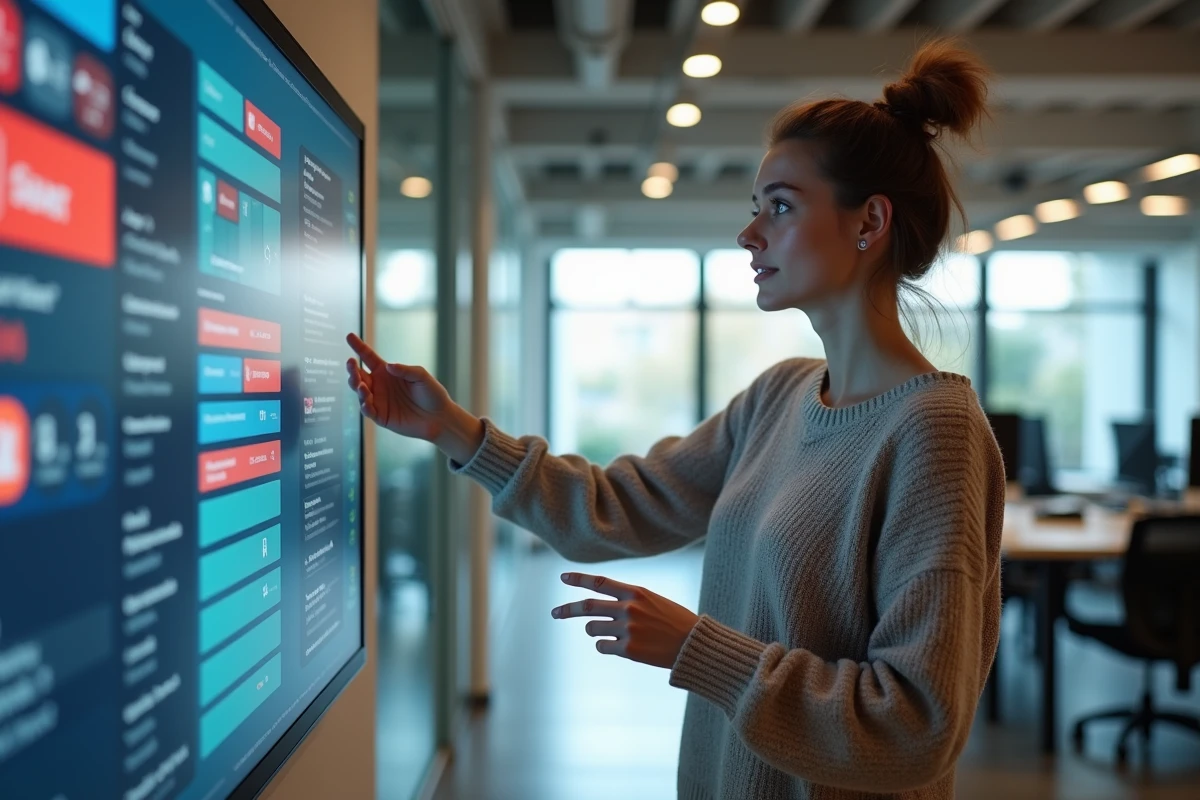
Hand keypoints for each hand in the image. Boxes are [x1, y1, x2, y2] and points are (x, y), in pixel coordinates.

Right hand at [345, 333, 454, 442]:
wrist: (439, 417)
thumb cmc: (432, 394)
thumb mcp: (422, 377)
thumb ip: (405, 370)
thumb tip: (388, 366)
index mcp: (387, 372)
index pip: (368, 357)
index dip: (359, 347)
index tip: (349, 336)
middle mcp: (379, 385)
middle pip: (359, 375)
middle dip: (352, 369)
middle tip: (351, 363)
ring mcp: (378, 401)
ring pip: (360, 392)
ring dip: (358, 387)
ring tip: (362, 385)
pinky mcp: (381, 416)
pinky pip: (368, 411)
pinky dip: (365, 406)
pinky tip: (366, 402)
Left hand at [551, 572, 699, 669]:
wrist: (694, 645)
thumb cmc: (675, 621)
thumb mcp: (654, 601)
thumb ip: (629, 600)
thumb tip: (600, 606)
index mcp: (636, 592)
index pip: (600, 582)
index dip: (579, 579)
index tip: (563, 578)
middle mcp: (629, 608)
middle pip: (587, 607)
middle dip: (567, 609)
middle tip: (555, 613)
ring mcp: (627, 630)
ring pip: (592, 629)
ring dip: (595, 631)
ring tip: (611, 634)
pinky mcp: (628, 650)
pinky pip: (602, 647)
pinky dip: (606, 647)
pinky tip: (622, 647)